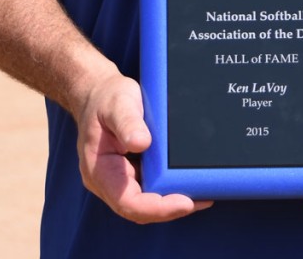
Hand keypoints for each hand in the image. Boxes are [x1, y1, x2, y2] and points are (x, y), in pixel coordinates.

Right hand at [74, 70, 213, 223]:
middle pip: (140, 209)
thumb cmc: (106, 99)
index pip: (128, 202)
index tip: (185, 202)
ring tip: (203, 191)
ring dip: (173, 200)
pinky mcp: (131, 174)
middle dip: (171, 208)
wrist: (99, 94)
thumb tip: (141, 143)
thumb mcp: (117, 104)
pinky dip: (169, 187)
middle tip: (203, 198)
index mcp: (99, 171)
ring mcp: (120, 180)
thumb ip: (127, 123)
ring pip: (147, 202)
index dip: (157, 208)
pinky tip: (189, 180)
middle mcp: (108, 182)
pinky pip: (150, 188)